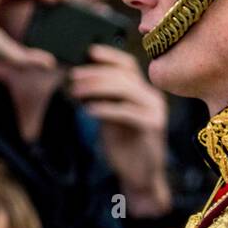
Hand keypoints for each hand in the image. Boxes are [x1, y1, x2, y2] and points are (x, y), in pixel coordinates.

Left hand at [69, 44, 171, 217]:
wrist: (141, 175)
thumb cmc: (125, 146)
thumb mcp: (113, 118)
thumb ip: (105, 100)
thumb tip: (81, 80)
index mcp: (144, 92)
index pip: (129, 65)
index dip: (110, 55)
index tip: (89, 52)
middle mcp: (152, 98)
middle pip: (123, 75)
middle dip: (95, 73)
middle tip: (73, 77)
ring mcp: (155, 111)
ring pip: (125, 89)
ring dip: (96, 87)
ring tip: (75, 92)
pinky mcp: (151, 126)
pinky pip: (125, 111)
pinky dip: (104, 108)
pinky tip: (88, 110)